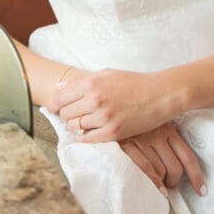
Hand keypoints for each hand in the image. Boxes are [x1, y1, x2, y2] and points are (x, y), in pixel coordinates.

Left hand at [48, 68, 176, 142]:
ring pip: (74, 127)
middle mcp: (95, 100)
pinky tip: (90, 132)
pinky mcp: (113, 132)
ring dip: (76, 126)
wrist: (159, 94)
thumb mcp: (106, 74)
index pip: (59, 98)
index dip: (54, 104)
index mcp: (91, 83)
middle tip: (73, 114)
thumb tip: (58, 88)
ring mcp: (104, 117)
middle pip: (65, 114)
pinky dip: (85, 137)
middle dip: (66, 115)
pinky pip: (88, 139)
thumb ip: (82, 82)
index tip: (54, 108)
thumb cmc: (133, 82)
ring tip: (84, 122)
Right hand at [119, 123, 206, 197]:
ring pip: (160, 171)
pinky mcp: (126, 145)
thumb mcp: (153, 121)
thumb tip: (177, 163)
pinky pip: (144, 169)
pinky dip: (152, 183)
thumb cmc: (133, 115)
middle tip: (170, 185)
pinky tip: (155, 190)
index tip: (202, 190)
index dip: (196, 176)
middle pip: (175, 168)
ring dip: (162, 184)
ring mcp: (142, 140)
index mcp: (168, 127)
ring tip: (160, 187)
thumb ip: (166, 137)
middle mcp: (157, 134)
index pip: (187, 156)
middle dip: (174, 181)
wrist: (110, 104)